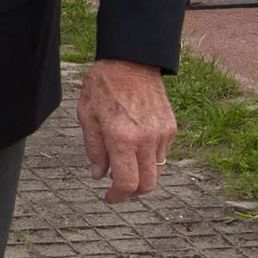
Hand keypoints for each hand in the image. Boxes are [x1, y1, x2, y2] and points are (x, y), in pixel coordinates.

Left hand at [79, 59, 173, 203]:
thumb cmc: (104, 85)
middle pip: (148, 184)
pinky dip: (149, 158)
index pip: (126, 183)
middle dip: (133, 192)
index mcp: (122, 138)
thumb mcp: (87, 117)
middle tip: (118, 187)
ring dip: (141, 174)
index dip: (117, 197)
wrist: (131, 60)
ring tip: (124, 161)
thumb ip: (94, 150)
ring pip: (157, 170)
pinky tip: (136, 145)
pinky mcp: (171, 127)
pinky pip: (162, 154)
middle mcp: (146, 139)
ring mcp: (162, 134)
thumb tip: (99, 175)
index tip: (109, 198)